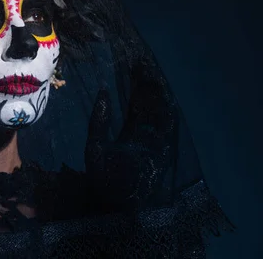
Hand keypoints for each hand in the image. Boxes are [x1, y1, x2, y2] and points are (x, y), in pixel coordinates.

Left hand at [85, 63, 176, 210]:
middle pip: (148, 103)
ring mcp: (154, 140)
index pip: (134, 104)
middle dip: (146, 84)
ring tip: (151, 70)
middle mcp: (143, 134)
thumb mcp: (95, 144)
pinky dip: (166, 110)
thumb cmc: (101, 177)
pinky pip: (167, 126)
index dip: (134, 86)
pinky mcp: (163, 149)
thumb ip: (99, 119)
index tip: (132, 66)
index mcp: (127, 132)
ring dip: (156, 92)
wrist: (114, 202)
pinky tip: (164, 93)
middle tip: (143, 61)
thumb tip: (102, 91)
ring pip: (158, 110)